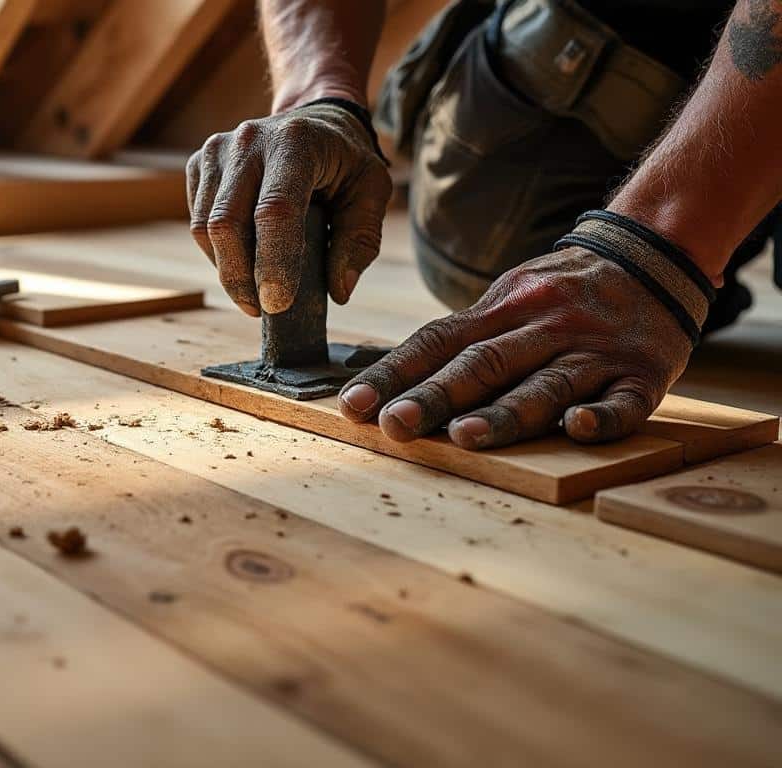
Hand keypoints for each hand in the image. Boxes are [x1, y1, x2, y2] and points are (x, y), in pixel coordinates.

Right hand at [185, 101, 392, 315]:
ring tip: (253, 290)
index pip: (275, 210)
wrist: (312, 119)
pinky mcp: (198, 164)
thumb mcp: (372, 191)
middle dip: (240, 278)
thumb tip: (338, 290)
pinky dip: (217, 252)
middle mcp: (248, 141)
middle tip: (262, 310)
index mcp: (296, 142)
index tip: (277, 304)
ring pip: (204, 228)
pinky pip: (197, 222)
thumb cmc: (344, 160)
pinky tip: (242, 259)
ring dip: (227, 270)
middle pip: (227, 223)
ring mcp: (217, 151)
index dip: (273, 262)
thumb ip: (360, 240)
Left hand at [336, 247, 693, 448]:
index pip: (437, 341)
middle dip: (435, 396)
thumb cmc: (561, 293)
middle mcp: (543, 326)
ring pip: (545, 383)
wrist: (653, 254)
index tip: (354, 404)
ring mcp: (593, 351)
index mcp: (501, 309)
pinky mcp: (643, 374)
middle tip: (395, 425)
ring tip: (465, 436)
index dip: (393, 373)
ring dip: (504, 412)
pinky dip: (603, 416)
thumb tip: (385, 379)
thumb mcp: (507, 299)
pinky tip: (578, 429)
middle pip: (483, 363)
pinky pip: (625, 399)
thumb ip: (460, 338)